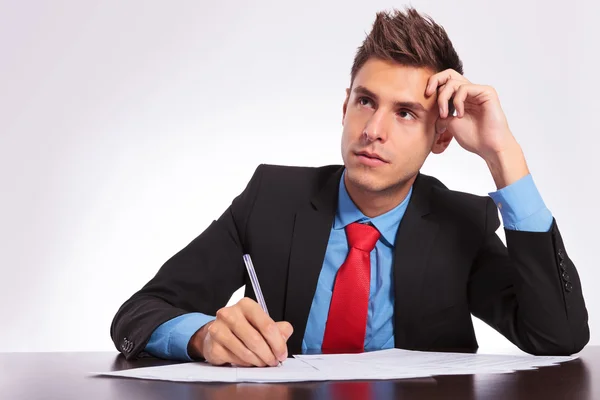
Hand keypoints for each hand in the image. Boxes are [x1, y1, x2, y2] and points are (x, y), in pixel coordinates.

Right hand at [188, 297, 292, 366]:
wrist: (217, 335)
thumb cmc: (242, 328)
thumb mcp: (261, 323)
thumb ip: (277, 328)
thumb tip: (285, 334)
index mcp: (246, 305)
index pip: (267, 325)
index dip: (278, 343)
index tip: (282, 354)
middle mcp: (230, 314)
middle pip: (256, 340)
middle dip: (269, 355)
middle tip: (274, 362)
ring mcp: (218, 329)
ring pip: (246, 352)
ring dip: (258, 361)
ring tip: (263, 362)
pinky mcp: (213, 346)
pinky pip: (235, 359)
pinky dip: (246, 364)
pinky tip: (249, 362)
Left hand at [426, 69, 528, 187]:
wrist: (489, 147)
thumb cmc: (474, 138)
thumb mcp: (449, 124)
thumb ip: (440, 114)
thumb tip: (430, 111)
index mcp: (461, 98)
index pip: (445, 82)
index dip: (433, 85)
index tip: (425, 96)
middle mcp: (470, 92)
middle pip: (449, 74)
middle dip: (435, 81)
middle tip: (428, 94)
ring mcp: (478, 91)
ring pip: (453, 81)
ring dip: (443, 98)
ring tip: (445, 115)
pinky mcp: (486, 92)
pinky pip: (465, 88)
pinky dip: (457, 101)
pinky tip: (460, 115)